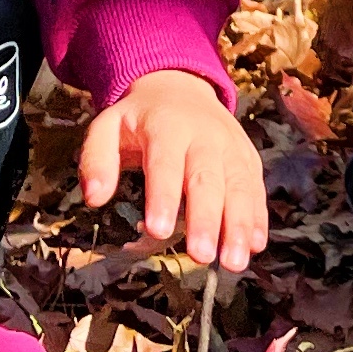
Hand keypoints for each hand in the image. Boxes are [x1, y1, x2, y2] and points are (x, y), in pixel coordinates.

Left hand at [78, 68, 267, 271]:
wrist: (180, 88)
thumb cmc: (140, 119)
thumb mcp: (107, 127)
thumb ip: (97, 159)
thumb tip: (94, 198)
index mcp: (167, 126)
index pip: (165, 163)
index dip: (163, 196)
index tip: (158, 230)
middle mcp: (205, 136)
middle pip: (207, 179)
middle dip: (205, 219)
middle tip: (200, 255)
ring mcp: (231, 147)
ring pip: (239, 186)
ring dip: (239, 226)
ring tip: (232, 263)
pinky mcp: (248, 159)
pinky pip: (256, 189)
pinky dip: (258, 218)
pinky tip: (255, 246)